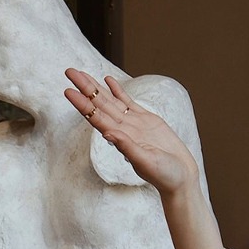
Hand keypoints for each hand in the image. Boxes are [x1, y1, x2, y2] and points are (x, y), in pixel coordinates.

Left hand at [64, 68, 232, 248]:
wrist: (181, 177)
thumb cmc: (164, 175)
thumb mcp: (146, 162)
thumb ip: (128, 147)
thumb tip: (108, 133)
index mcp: (120, 139)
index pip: (96, 118)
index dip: (82, 104)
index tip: (68, 91)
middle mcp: (123, 129)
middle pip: (100, 104)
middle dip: (84, 88)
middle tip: (69, 71)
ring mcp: (134, 124)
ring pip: (111, 101)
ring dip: (96, 87)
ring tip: (81, 73)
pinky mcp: (147, 120)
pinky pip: (129, 102)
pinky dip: (118, 91)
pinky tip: (108, 80)